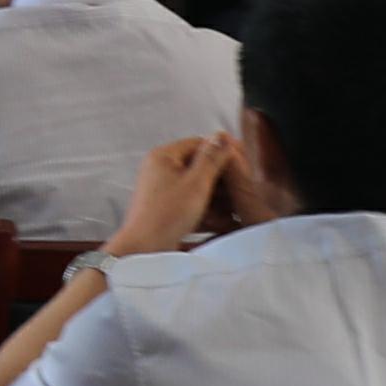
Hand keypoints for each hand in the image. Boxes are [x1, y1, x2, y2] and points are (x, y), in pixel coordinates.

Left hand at [107, 129, 233, 260]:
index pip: (199, 144)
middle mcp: (159, 169)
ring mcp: (161, 190)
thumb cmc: (167, 215)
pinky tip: (223, 223)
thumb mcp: (196, 184)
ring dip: (217, 198)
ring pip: (196, 187)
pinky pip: (189, 203)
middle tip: (242, 191)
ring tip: (236, 210)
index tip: (242, 165)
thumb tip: (222, 134)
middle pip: (198, 166)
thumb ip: (211, 159)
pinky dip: (205, 210)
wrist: (142, 251)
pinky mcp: (164, 208)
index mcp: (163, 156)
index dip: (222, 153)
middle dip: (221, 180)